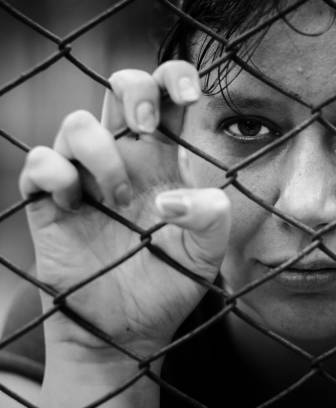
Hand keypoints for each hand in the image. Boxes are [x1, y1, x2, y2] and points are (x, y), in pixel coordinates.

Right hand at [19, 61, 229, 354]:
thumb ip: (213, 219)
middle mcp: (125, 160)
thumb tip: (174, 197)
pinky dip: (56, 175)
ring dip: (99, 152)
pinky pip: (40, 161)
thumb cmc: (168, 287)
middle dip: (133, 92)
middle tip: (146, 130)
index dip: (176, 77)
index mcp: (166, 162)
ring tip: (118, 198)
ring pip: (77, 121)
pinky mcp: (49, 201)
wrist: (125, 331)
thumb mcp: (206, 256)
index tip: (189, 93)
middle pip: (121, 88)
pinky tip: (76, 206)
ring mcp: (85, 177)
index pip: (168, 98)